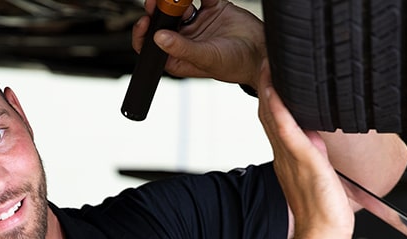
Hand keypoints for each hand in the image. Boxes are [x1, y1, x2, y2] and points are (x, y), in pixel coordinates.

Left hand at [134, 0, 266, 87]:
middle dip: (158, 9)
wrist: (263, 52)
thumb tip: (158, 38)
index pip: (152, 44)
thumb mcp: (206, 58)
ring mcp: (198, 22)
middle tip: (158, 0)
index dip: (143, 33)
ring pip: (179, 5)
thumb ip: (182, 48)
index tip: (144, 20)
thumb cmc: (236, 65)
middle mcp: (185, 38)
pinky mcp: (212, 8)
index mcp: (178, 55)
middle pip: (163, 20)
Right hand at [255, 62, 353, 238]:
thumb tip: (320, 144)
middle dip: (267, 88)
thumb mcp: (319, 181)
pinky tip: (275, 95)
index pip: (275, 124)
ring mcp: (292, 159)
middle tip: (264, 64)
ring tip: (267, 69)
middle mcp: (285, 158)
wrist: (322, 236)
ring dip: (270, 92)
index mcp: (288, 161)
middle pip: (269, 116)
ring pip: (274, 119)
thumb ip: (316, 161)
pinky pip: (288, 133)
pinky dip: (280, 112)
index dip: (270, 100)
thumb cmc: (323, 215)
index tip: (270, 80)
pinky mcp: (304, 162)